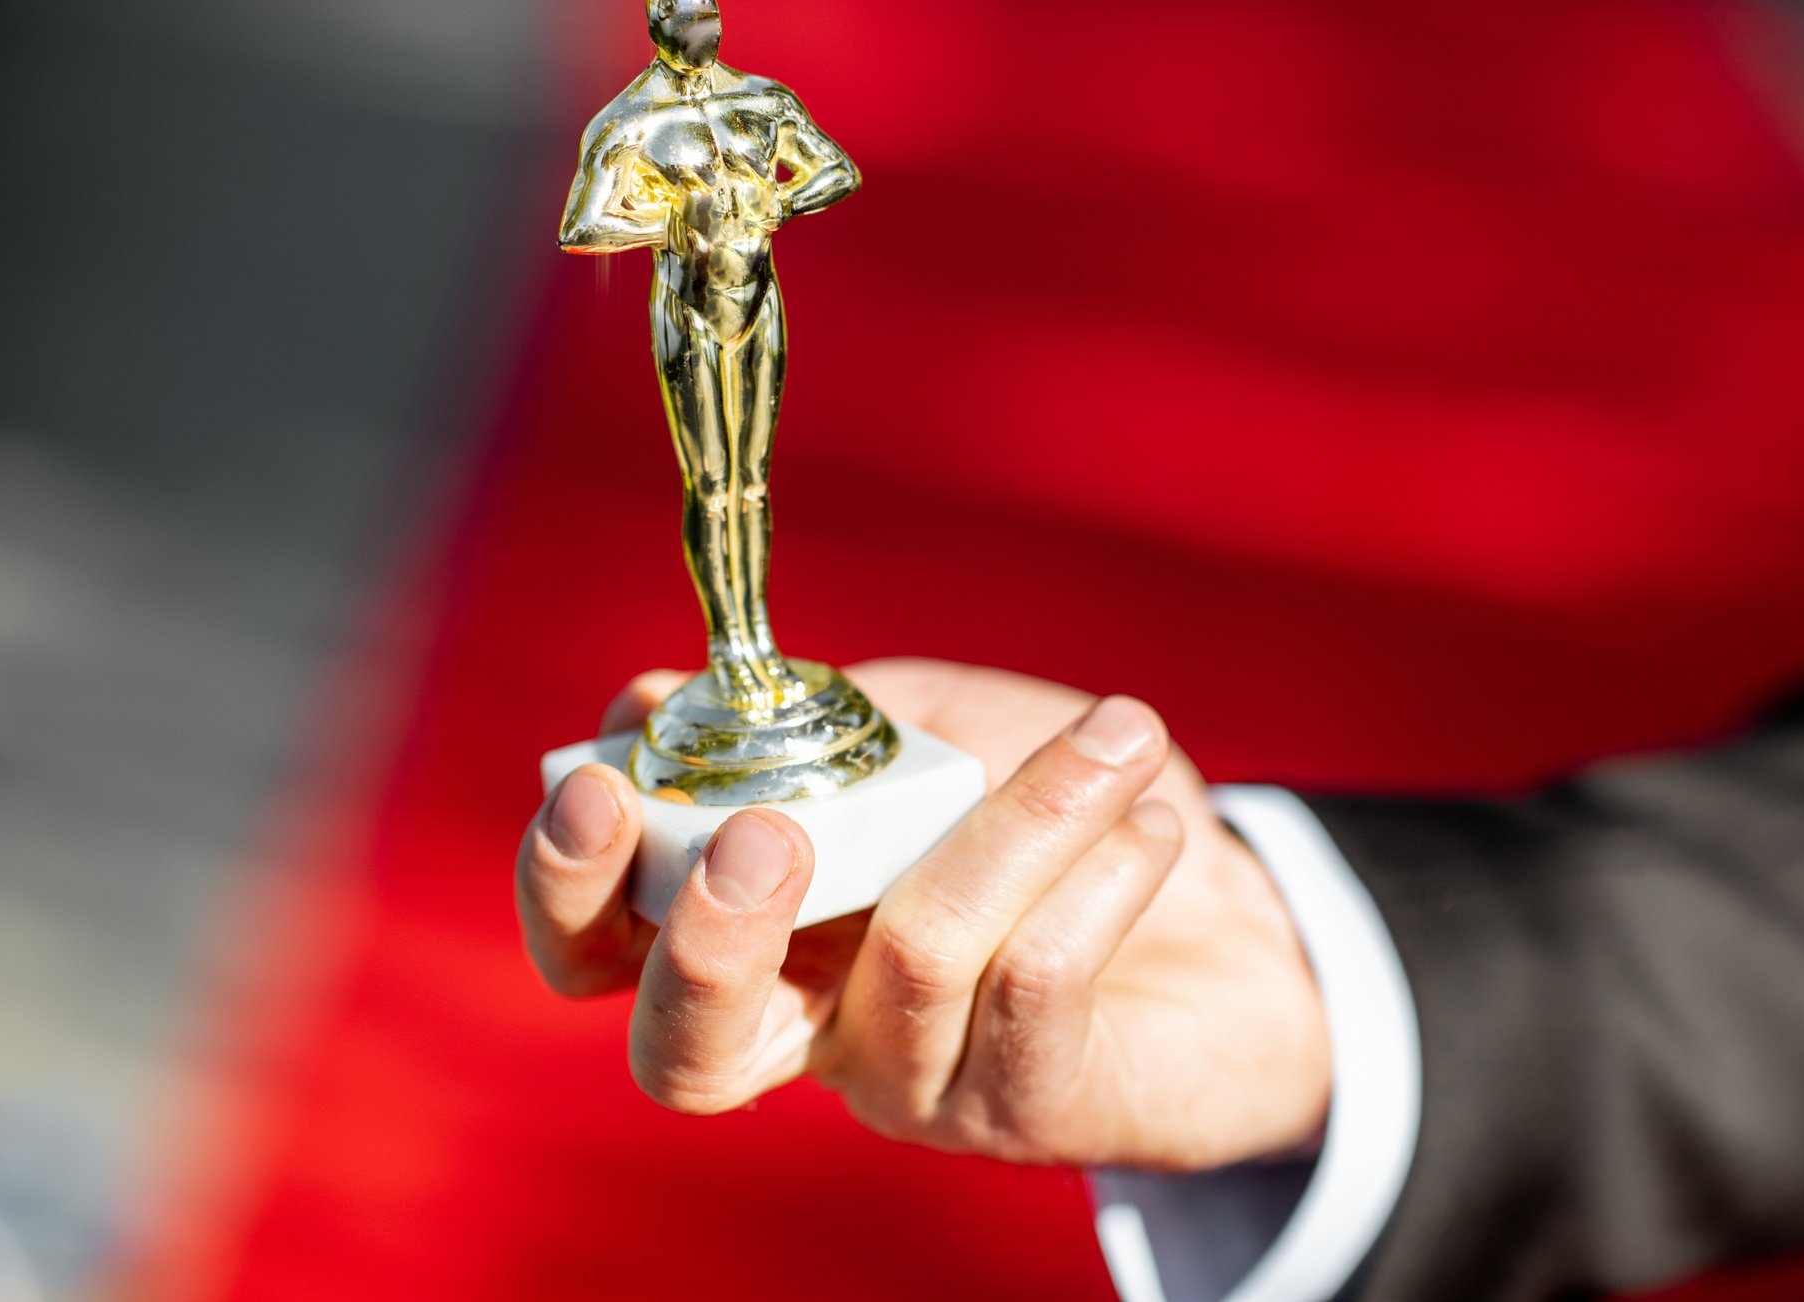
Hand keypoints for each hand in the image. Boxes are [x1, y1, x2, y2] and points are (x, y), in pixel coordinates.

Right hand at [515, 658, 1330, 1170]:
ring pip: (915, 957)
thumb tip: (667, 694)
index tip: (601, 779)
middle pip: (687, 1052)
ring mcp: (917, 1083)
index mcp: (754, 932)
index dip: (568, 886)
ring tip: (1114, 738)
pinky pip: (1039, 980)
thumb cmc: (1050, 807)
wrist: (1235, 918)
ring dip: (1019, 818)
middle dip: (706, 940)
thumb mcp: (928, 732)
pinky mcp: (1029, 1109)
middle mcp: (811, 1030)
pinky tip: (1152, 823)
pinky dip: (1101, 871)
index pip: (601, 953)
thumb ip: (813, 720)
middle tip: (766, 837)